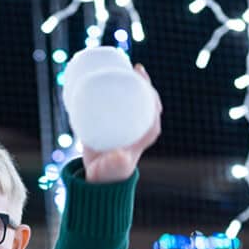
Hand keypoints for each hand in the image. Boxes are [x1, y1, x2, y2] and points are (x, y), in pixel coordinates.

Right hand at [82, 64, 161, 183]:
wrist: (95, 181)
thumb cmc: (107, 175)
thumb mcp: (113, 169)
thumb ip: (116, 164)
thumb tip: (121, 155)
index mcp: (144, 134)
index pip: (153, 108)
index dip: (150, 90)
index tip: (140, 76)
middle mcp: (137, 128)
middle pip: (143, 100)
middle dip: (141, 82)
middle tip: (131, 67)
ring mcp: (125, 126)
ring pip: (132, 100)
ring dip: (130, 84)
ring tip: (122, 67)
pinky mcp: (111, 126)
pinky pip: (118, 105)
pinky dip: (116, 91)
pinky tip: (111, 78)